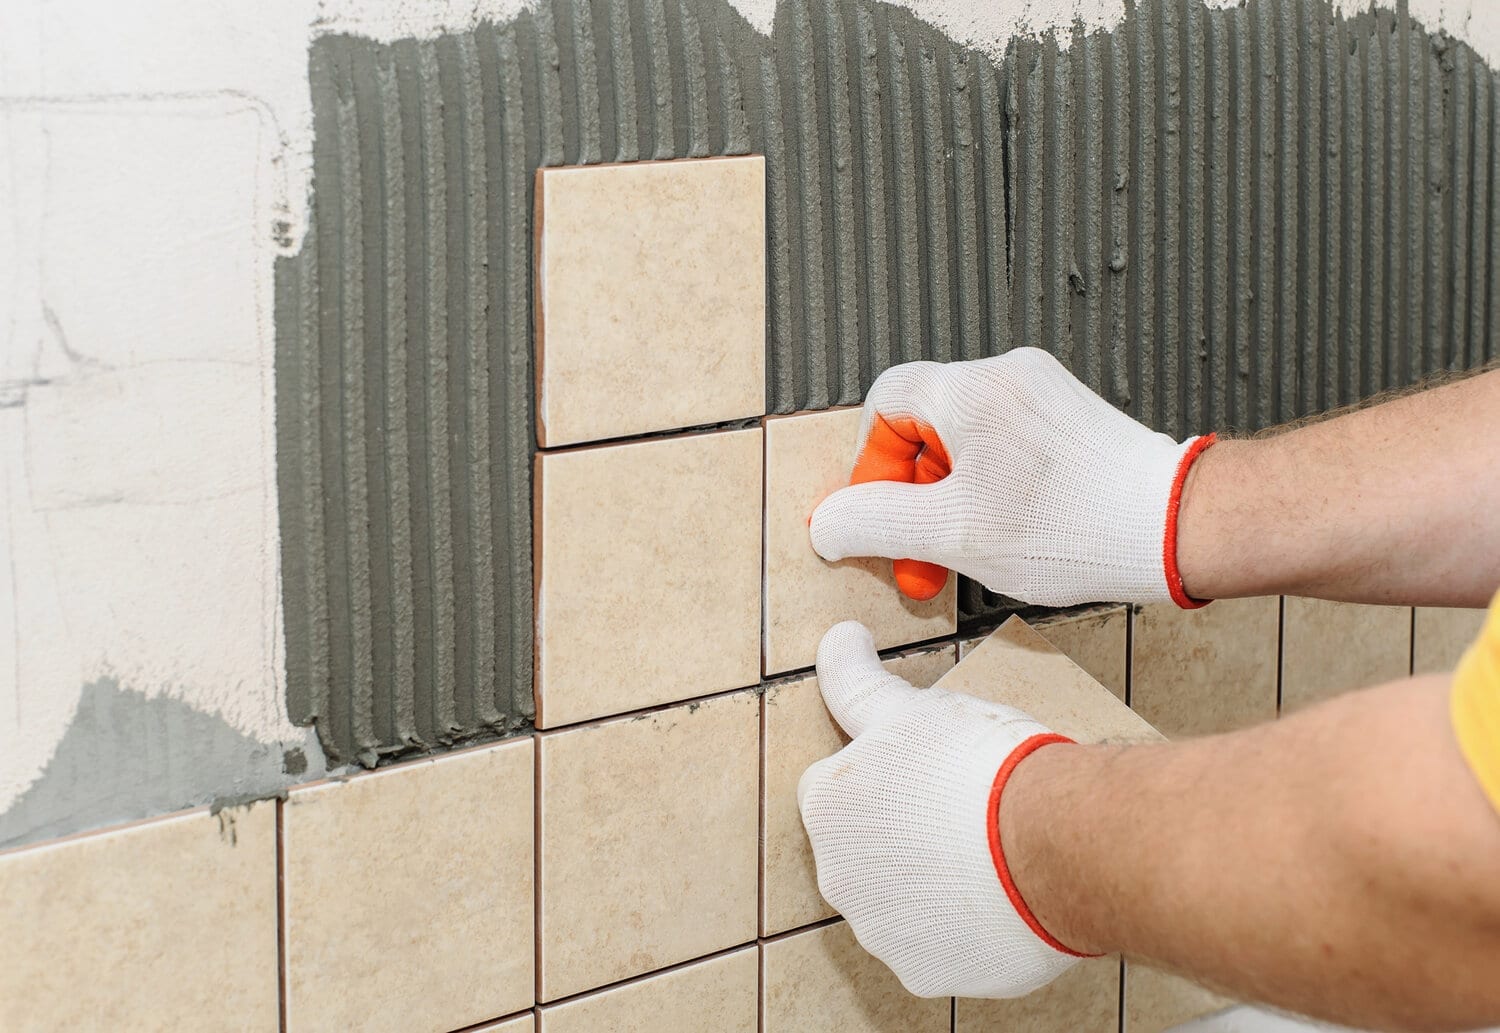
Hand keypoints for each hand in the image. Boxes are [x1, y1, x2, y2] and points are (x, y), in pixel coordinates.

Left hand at [796, 621, 1087, 997]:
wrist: (1056, 840)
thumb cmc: (983, 766)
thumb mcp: (911, 707)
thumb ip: (858, 681)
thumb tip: (837, 639)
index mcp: (828, 806)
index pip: (842, 787)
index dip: (891, 774)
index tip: (931, 773)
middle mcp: (839, 875)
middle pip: (868, 846)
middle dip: (907, 829)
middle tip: (964, 810)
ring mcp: (882, 930)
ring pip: (902, 898)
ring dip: (932, 879)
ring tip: (987, 852)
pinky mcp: (927, 971)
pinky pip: (939, 944)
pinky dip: (963, 926)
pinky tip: (998, 896)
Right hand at [808, 348, 1214, 606]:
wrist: (1174, 526)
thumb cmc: (1076, 526)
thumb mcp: (950, 534)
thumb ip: (875, 523)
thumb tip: (828, 521)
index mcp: (970, 390)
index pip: (884, 404)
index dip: (869, 466)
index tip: (880, 517)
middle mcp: (1007, 377)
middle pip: (924, 425)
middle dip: (912, 495)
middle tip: (917, 553)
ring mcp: (1043, 395)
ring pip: (964, 441)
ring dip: (949, 498)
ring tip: (964, 552)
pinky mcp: (1071, 420)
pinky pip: (1004, 447)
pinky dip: (989, 489)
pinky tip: (1006, 535)